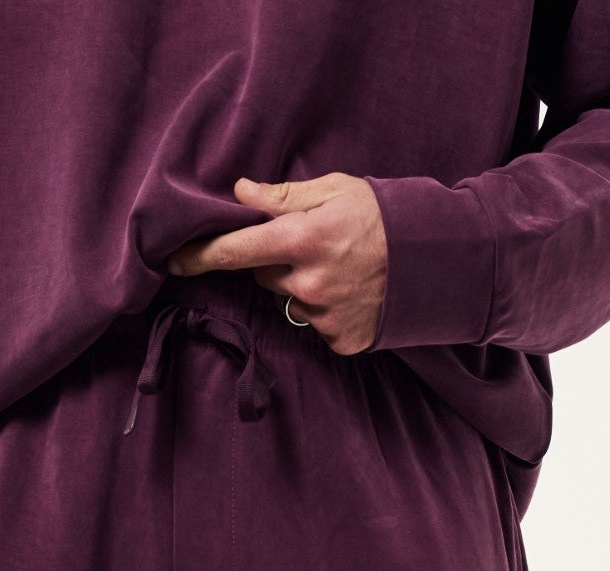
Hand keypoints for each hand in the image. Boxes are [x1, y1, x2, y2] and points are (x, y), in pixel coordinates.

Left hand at [166, 175, 387, 355]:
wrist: (436, 260)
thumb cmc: (383, 215)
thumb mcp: (336, 190)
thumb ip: (284, 197)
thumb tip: (240, 194)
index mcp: (303, 239)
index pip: (237, 251)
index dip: (201, 256)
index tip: (173, 262)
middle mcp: (309, 283)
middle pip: (265, 277)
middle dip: (278, 262)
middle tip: (314, 245)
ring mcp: (325, 316)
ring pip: (289, 302)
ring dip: (302, 287)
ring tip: (340, 268)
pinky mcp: (341, 340)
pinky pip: (315, 326)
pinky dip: (326, 311)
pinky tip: (351, 293)